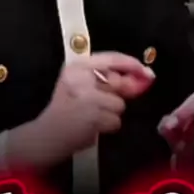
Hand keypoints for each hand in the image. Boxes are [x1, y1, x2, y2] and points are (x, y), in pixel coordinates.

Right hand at [8, 53, 154, 167]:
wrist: (47, 135)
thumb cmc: (66, 109)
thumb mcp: (81, 86)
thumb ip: (107, 80)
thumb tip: (142, 77)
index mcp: (76, 66)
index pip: (111, 58)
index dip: (132, 64)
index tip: (146, 71)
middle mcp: (81, 78)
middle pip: (118, 83)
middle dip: (117, 95)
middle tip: (101, 105)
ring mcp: (87, 97)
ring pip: (119, 105)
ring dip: (110, 114)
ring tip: (92, 117)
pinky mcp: (93, 116)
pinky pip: (116, 120)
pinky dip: (107, 126)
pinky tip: (92, 127)